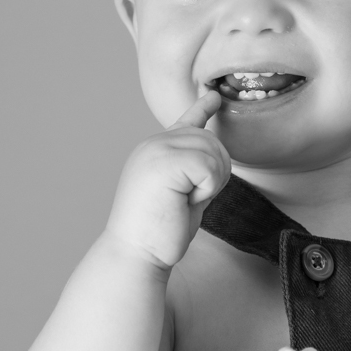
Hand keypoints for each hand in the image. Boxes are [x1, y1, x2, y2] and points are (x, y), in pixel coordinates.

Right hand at [105, 90, 230, 270]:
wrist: (136, 254)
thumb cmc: (160, 232)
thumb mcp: (182, 194)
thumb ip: (195, 170)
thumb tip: (214, 154)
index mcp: (156, 150)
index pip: (186, 122)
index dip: (202, 108)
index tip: (213, 96)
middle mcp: (154, 143)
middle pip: (211, 140)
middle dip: (215, 173)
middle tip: (190, 199)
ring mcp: (157, 149)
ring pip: (213, 151)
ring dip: (210, 183)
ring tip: (183, 201)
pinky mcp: (165, 161)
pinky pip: (209, 166)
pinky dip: (206, 189)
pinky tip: (184, 201)